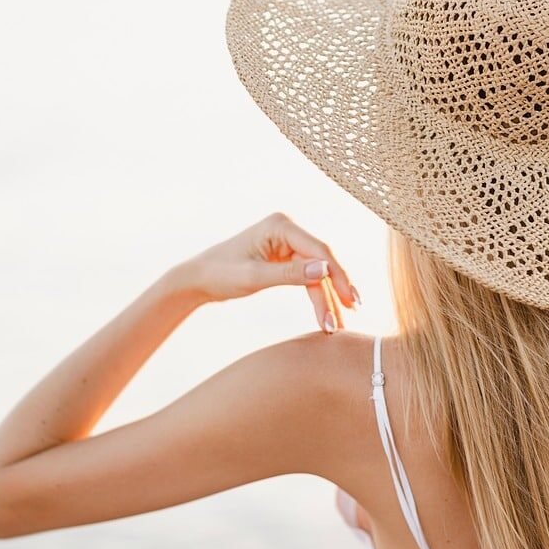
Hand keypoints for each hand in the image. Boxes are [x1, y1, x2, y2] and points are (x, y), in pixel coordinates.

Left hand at [179, 212, 359, 332]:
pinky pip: (308, 277)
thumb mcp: (254, 277)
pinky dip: (317, 295)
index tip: (350, 299)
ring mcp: (288, 243)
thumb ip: (290, 274)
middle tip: (351, 313)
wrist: (197, 279)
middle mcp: (288, 230)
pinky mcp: (286, 257)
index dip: (338, 275)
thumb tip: (326, 270)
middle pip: (322, 262)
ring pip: (318, 272)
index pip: (319, 250)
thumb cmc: (219, 274)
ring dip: (328, 297)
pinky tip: (329, 312)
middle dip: (336, 289)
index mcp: (281, 225)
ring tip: (339, 323)